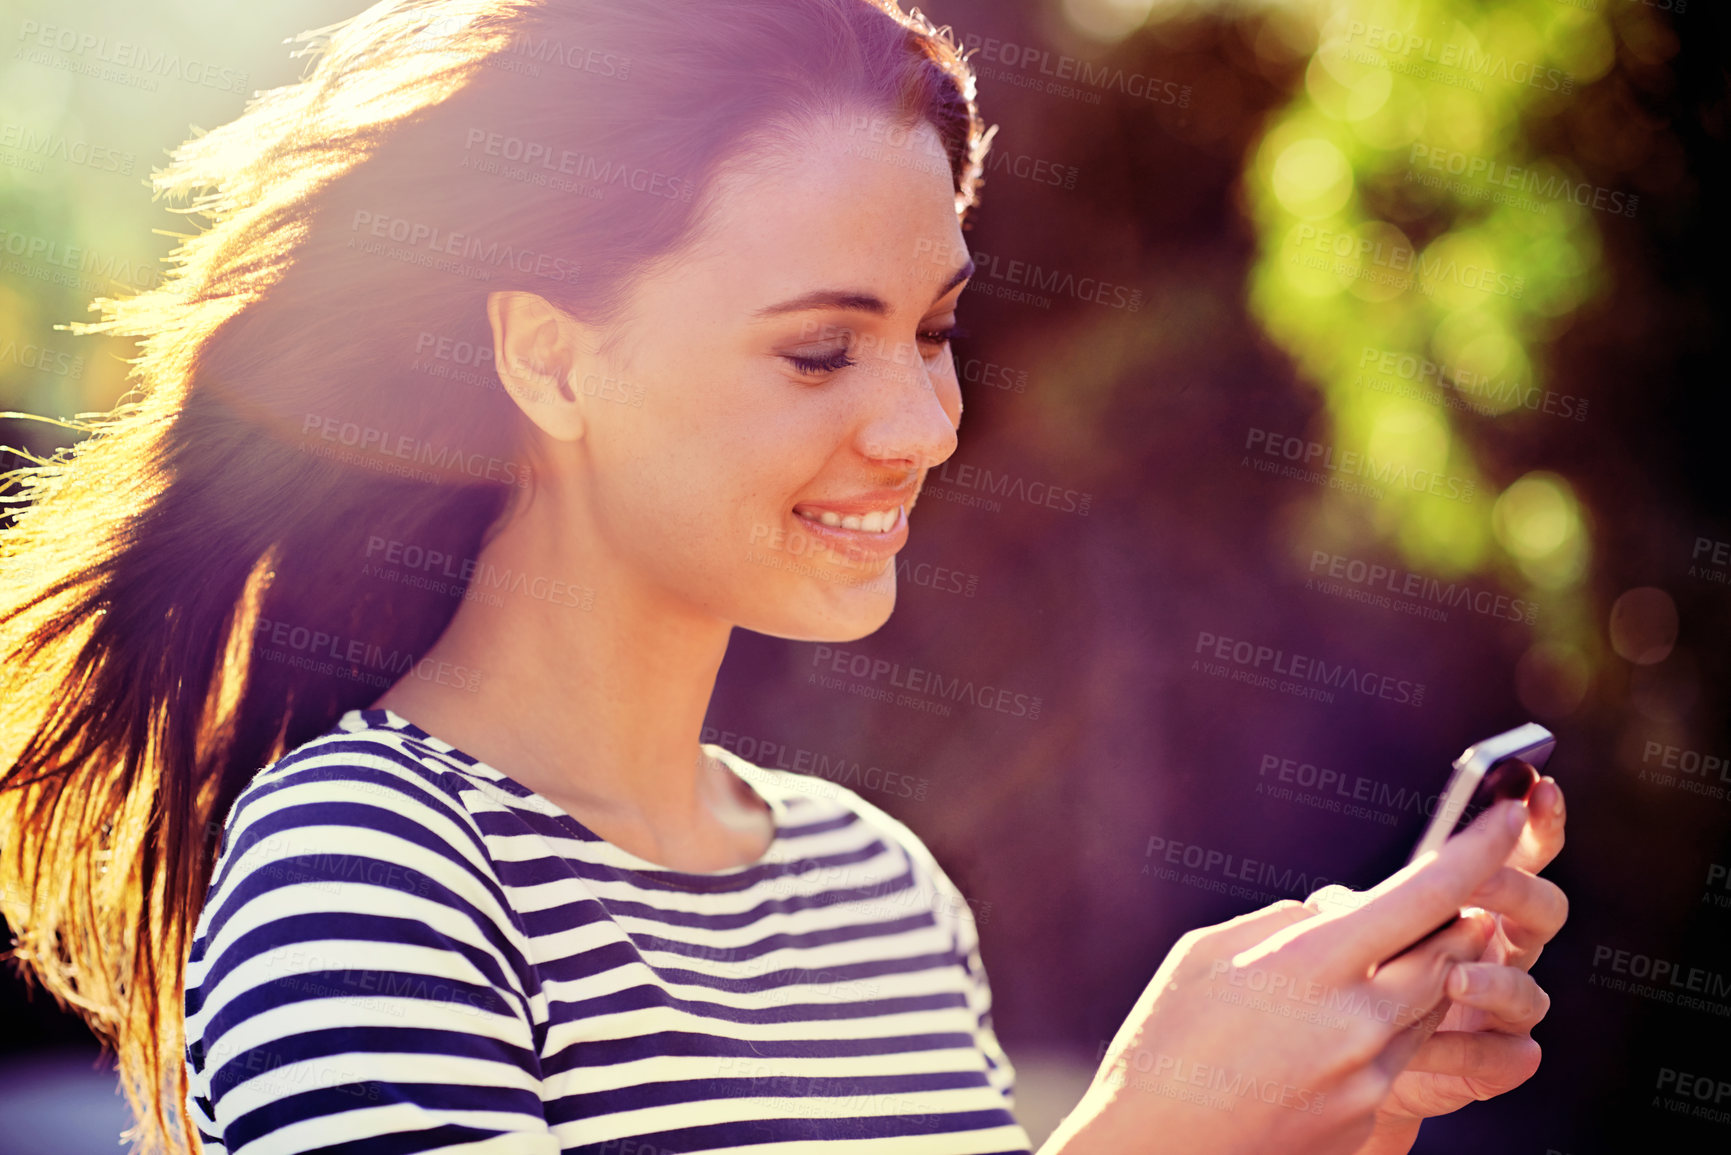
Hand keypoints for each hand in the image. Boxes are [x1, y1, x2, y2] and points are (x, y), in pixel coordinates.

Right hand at [1043, 797, 1531, 1154]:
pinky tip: (1323, 1034)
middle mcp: (1357, 1020)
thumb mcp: (1207, 953)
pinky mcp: (1367, 1116)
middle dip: (1460, 914)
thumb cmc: (1164, 1042)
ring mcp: (1369, 1076)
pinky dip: (1381, 1028)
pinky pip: (1398, 1055)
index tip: (1506, 811)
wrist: (1156, 1151)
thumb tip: (1340, 913)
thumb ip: (1287, 921)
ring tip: (1366, 964)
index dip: (1478, 847)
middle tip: (1447, 895)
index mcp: (1312, 963)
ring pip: (1431, 1004)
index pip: (1427, 893)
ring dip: (1419, 973)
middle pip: (1452, 950)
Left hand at [1369, 776, 1568, 1130]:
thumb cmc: (1353, 986)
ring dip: (1494, 982)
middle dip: (1514, 891)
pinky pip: (1509, 1057)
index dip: (1535, 822)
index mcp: (1475, 905)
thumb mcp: (1350, 937)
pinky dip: (1468, 1051)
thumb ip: (1353, 911)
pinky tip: (1427, 1051)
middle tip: (1478, 884)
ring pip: (1532, 991)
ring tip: (1452, 980)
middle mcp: (1502, 950)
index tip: (1537, 785)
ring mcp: (1506, 1010)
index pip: (1514, 856)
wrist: (1347, 1068)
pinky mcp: (1499, 1062)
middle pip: (1544, 911)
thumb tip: (1334, 902)